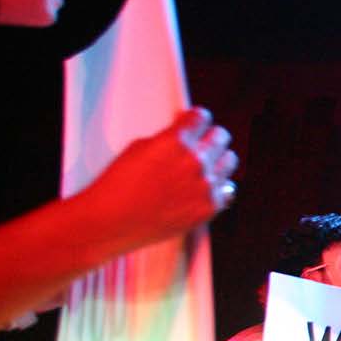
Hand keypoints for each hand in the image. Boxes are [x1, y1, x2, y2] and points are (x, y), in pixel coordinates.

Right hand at [79, 107, 237, 249]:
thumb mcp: (137, 148)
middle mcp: (195, 161)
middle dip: (209, 136)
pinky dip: (218, 187)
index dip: (196, 119)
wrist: (111, 222)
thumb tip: (182, 131)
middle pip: (220, 136)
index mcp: (176, 141)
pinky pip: (227, 189)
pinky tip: (205, 187)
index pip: (201, 117)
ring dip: (218, 160)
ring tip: (205, 165)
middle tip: (202, 142)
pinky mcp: (209, 207)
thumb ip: (166, 138)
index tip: (195, 121)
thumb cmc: (117, 187)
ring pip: (229, 161)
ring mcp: (205, 186)